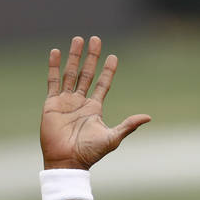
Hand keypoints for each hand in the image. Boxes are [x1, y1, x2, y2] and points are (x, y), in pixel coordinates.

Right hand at [41, 36, 149, 169]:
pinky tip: (56, 52)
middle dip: (92, 57)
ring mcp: (66, 101)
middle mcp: (81, 102)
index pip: (103, 84)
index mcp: (95, 108)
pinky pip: (53, 81)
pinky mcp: (51, 103)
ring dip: (74, 56)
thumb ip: (128, 125)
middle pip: (87, 73)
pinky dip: (54, 66)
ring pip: (70, 73)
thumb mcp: (113, 137)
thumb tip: (148, 117)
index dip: (108, 71)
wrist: (67, 161)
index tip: (113, 56)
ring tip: (78, 39)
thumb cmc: (90, 152)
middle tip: (96, 39)